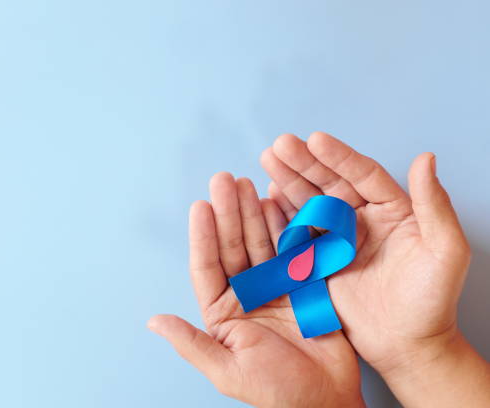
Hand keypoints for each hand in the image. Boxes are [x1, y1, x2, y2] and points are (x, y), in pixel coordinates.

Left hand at [148, 173, 363, 407]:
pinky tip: (276, 203)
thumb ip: (191, 342)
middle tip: (224, 180)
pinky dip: (285, 226)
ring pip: (260, 242)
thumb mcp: (227, 369)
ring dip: (252, 213)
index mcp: (222, 313)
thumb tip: (153, 321)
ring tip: (246, 184)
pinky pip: (291, 249)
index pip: (207, 266)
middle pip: (233, 246)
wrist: (326, 400)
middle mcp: (245, 294)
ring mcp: (275, 286)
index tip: (200, 206)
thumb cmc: (275, 391)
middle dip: (228, 213)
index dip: (203, 235)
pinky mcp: (302, 283)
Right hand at [261, 132, 488, 405]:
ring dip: (288, 181)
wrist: (406, 345)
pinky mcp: (319, 260)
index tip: (315, 139)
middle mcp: (362, 219)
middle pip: (329, 183)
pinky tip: (268, 196)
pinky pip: (298, 232)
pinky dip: (282, 214)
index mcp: (392, 210)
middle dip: (304, 163)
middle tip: (280, 145)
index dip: (338, 156)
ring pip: (310, 202)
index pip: (362, 174)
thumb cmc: (432, 301)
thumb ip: (434, 205)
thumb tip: (426, 158)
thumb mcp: (445, 252)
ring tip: (268, 161)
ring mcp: (337, 239)